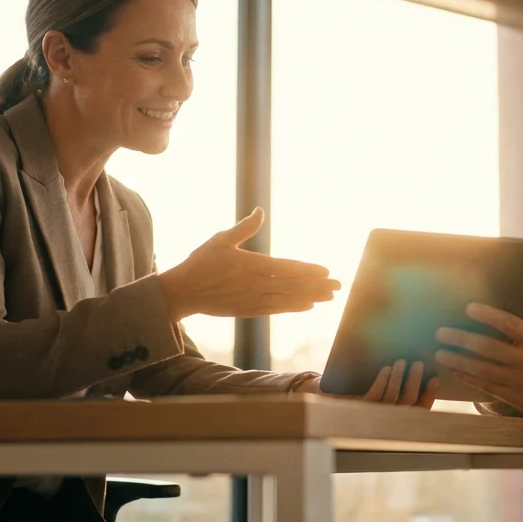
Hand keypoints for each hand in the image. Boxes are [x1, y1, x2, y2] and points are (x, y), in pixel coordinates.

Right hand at [159, 208, 340, 320]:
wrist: (183, 292)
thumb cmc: (201, 262)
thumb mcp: (221, 240)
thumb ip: (244, 228)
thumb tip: (260, 210)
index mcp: (252, 265)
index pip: (287, 268)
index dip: (308, 270)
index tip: (326, 271)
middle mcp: (256, 285)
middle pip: (293, 286)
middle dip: (318, 286)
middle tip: (339, 286)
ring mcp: (253, 300)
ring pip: (288, 299)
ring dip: (311, 297)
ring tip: (329, 296)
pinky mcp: (248, 311)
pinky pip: (276, 309)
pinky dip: (293, 307)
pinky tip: (307, 305)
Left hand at [297, 360, 438, 408]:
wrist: (320, 395)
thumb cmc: (351, 388)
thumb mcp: (376, 386)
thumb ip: (394, 382)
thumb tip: (414, 363)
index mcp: (393, 420)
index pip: (418, 413)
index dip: (428, 397)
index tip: (435, 378)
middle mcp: (384, 423)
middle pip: (408, 406)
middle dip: (415, 383)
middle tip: (419, 364)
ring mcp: (369, 418)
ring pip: (392, 400)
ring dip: (399, 379)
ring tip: (402, 362)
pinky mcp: (354, 411)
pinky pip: (373, 397)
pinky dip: (381, 382)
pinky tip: (385, 369)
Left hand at [433, 299, 522, 418]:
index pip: (509, 325)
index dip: (487, 316)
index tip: (468, 308)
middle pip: (490, 348)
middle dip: (462, 339)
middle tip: (442, 332)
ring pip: (484, 370)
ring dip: (459, 361)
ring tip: (441, 353)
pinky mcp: (517, 398)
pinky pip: (488, 387)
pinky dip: (470, 379)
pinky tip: (456, 371)